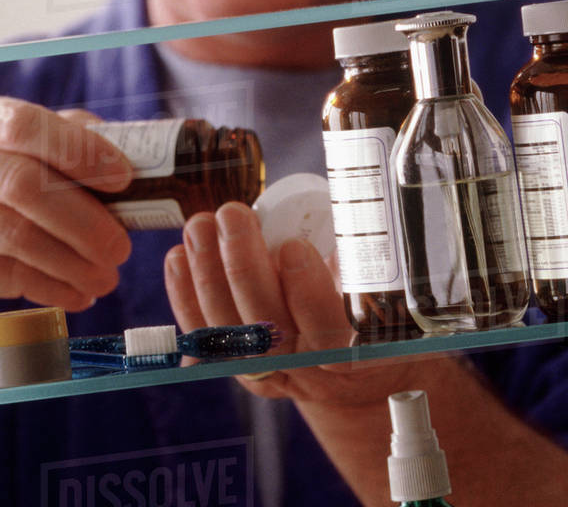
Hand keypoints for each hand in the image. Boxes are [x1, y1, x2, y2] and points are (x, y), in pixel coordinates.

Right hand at [0, 97, 132, 310]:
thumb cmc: (4, 161)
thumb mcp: (35, 135)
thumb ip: (77, 138)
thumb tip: (132, 161)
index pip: (25, 127)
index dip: (78, 151)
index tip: (123, 177)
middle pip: (21, 186)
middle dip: (82, 221)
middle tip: (120, 247)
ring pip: (11, 236)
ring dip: (69, 262)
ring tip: (107, 276)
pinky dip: (47, 288)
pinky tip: (78, 293)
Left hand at [164, 200, 392, 405]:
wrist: (360, 375)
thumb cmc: (373, 309)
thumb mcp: (389, 283)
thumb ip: (369, 250)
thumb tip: (352, 192)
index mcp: (354, 347)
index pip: (326, 328)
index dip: (305, 289)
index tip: (291, 245)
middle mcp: (308, 368)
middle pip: (267, 327)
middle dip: (243, 266)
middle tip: (231, 214)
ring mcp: (269, 372)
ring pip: (229, 333)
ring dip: (207, 274)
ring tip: (200, 225)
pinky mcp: (237, 367)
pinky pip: (204, 338)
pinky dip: (186, 298)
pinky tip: (178, 258)